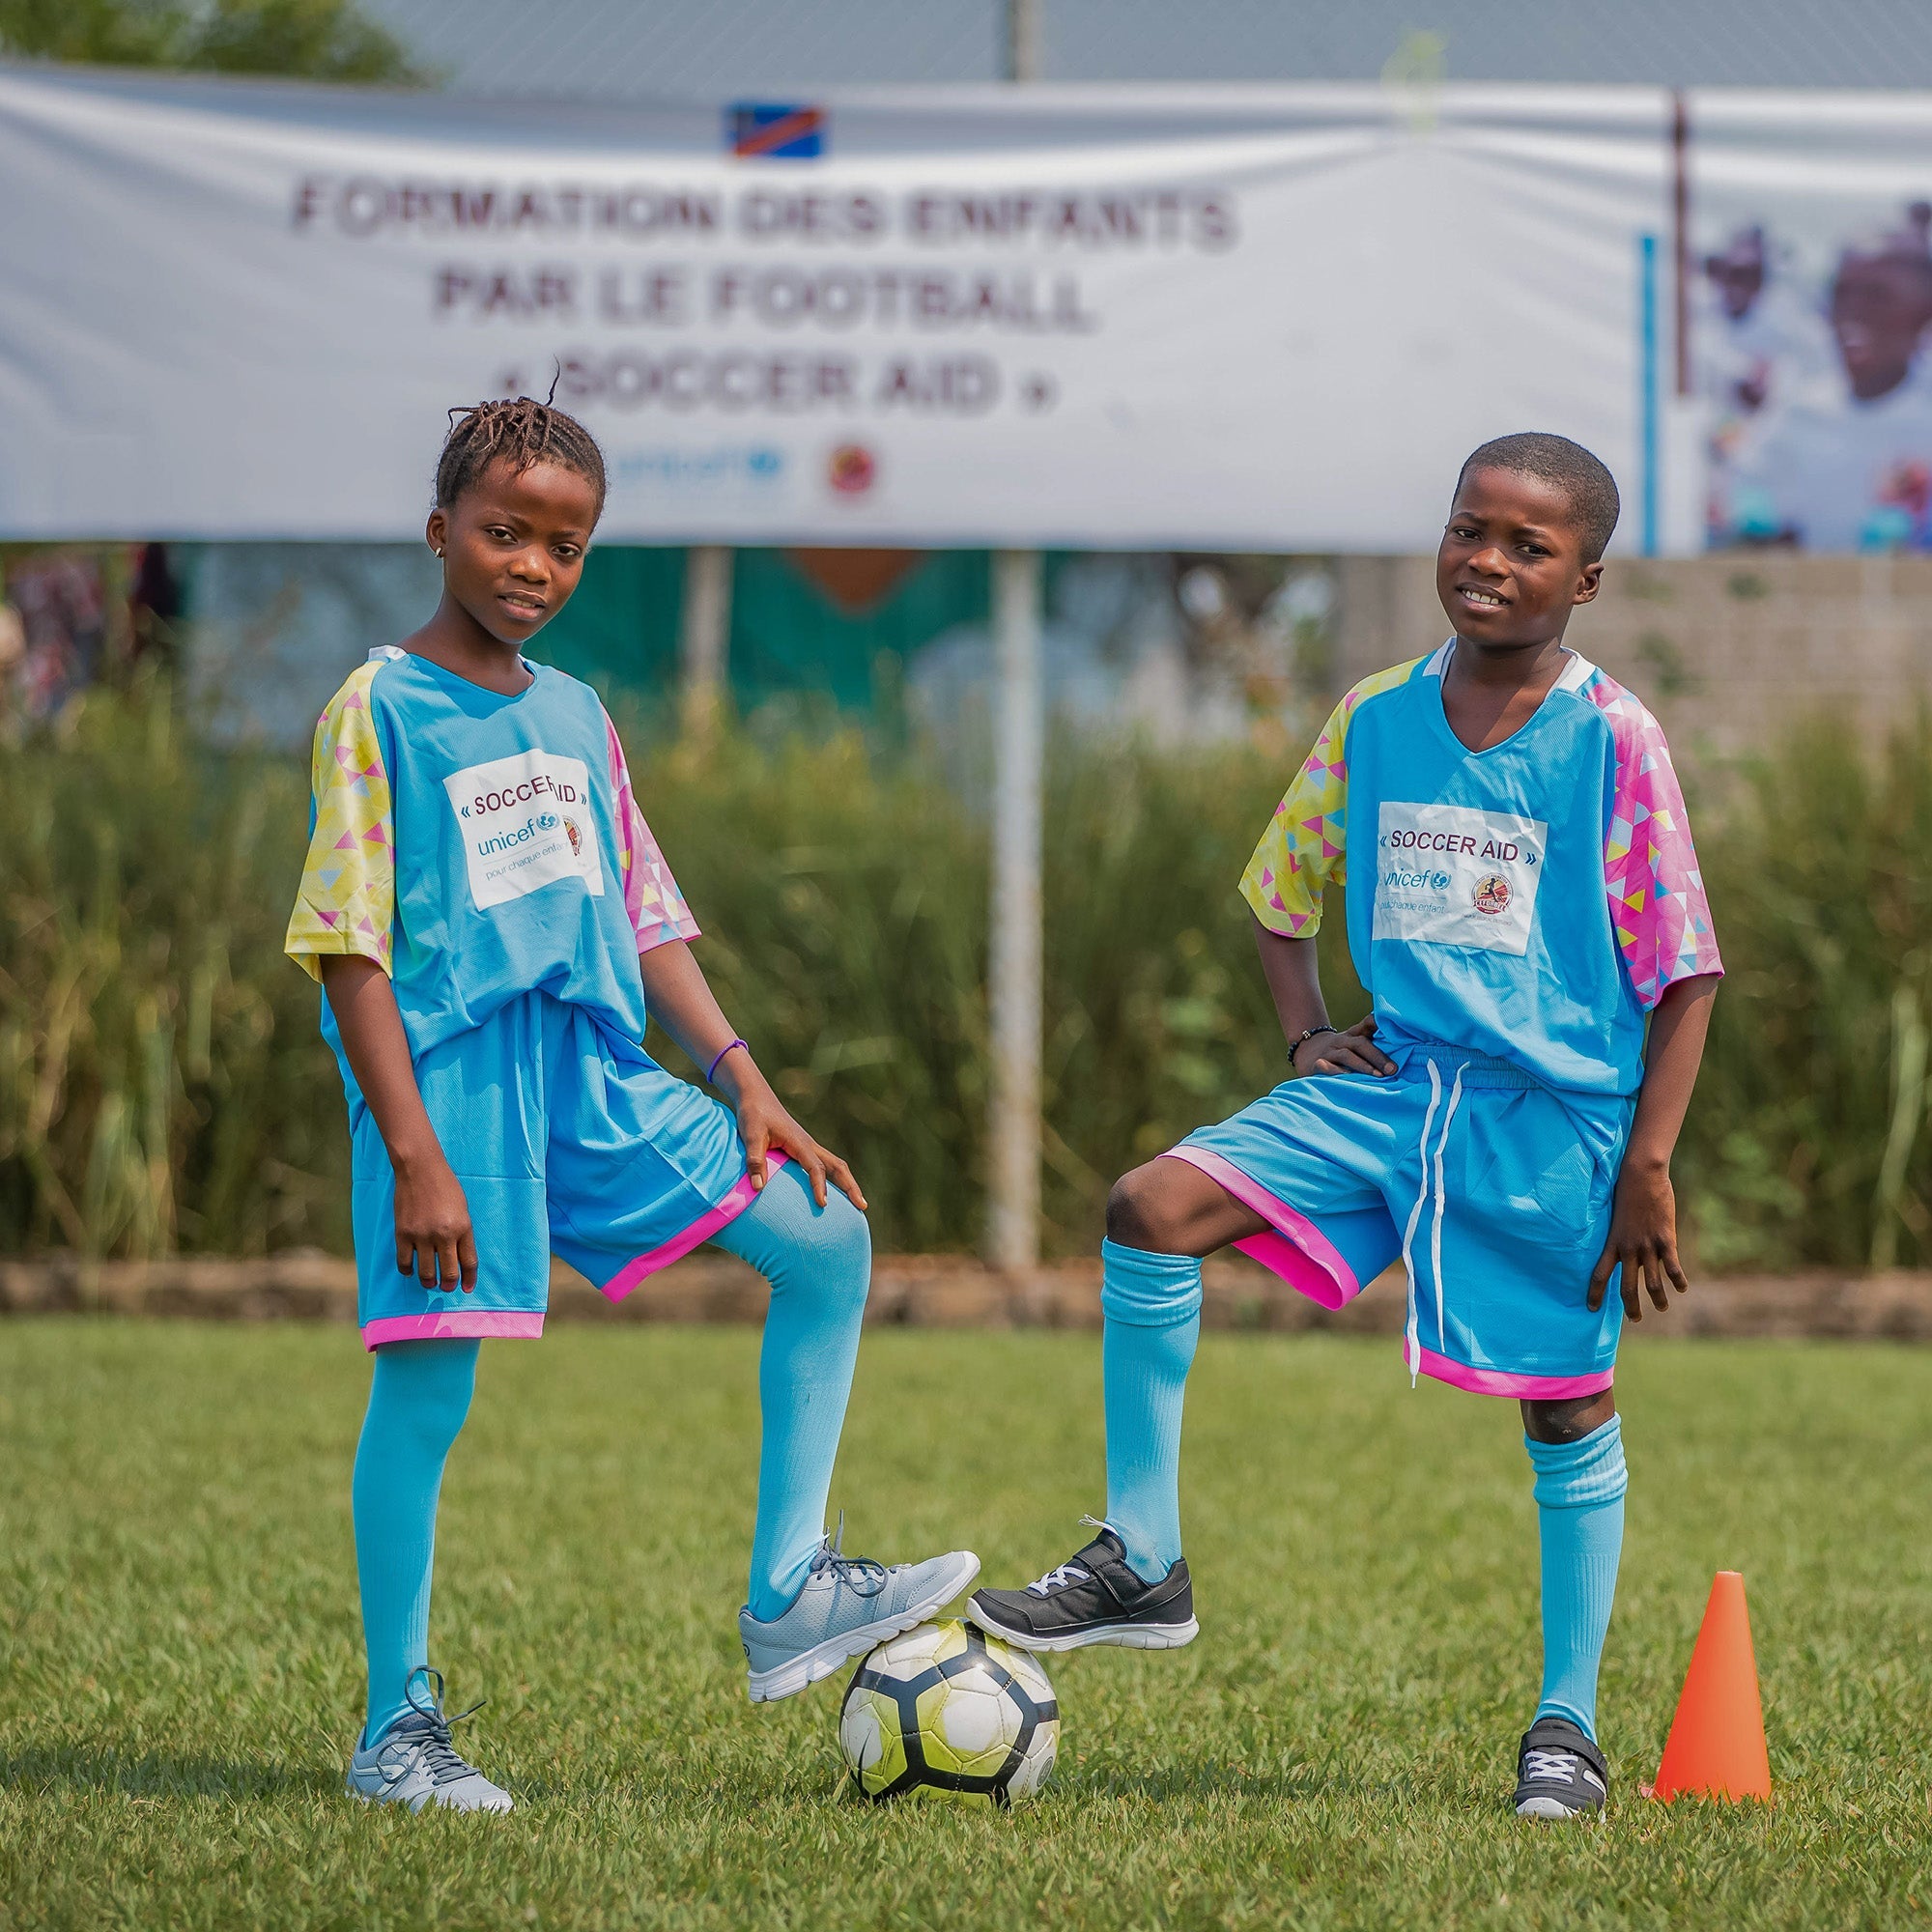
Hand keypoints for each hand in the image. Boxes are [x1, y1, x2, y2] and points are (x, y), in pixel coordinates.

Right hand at [391, 1145, 477, 1292]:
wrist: (420, 1169)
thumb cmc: (445, 1186)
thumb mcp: (462, 1209)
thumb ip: (461, 1232)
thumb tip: (456, 1257)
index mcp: (463, 1227)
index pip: (468, 1262)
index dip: (469, 1279)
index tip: (466, 1289)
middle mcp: (444, 1235)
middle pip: (448, 1272)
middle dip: (448, 1284)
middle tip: (446, 1288)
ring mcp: (422, 1235)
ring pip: (426, 1272)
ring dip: (428, 1281)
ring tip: (429, 1283)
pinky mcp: (403, 1234)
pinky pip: (404, 1262)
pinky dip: (407, 1270)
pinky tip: (410, 1270)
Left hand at [721, 1057, 866, 1210]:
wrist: (756, 1096)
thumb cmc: (753, 1114)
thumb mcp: (750, 1135)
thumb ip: (754, 1160)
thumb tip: (758, 1188)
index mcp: (800, 1142)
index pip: (816, 1167)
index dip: (820, 1186)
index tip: (823, 1204)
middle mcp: (809, 1144)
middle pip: (838, 1166)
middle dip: (851, 1186)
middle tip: (862, 1206)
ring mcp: (808, 1146)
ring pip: (835, 1165)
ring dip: (847, 1183)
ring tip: (857, 1204)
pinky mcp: (803, 1148)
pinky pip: (824, 1165)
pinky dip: (834, 1179)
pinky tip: (833, 1192)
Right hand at [1292, 1014, 1395, 1077]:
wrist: (1305, 1052)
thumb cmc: (1339, 1051)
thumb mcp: (1353, 1042)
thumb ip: (1372, 1042)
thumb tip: (1399, 1044)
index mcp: (1352, 1035)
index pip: (1366, 1026)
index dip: (1378, 1024)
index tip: (1393, 1026)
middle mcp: (1341, 1041)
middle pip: (1360, 1044)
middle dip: (1377, 1056)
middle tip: (1393, 1069)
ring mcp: (1328, 1052)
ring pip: (1346, 1056)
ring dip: (1363, 1065)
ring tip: (1377, 1076)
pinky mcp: (1316, 1064)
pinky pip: (1326, 1067)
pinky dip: (1336, 1072)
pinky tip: (1346, 1078)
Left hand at [1587, 1156, 1687, 1319]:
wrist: (1641, 1175)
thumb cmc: (1626, 1192)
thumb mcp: (1615, 1217)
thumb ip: (1619, 1236)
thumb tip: (1623, 1250)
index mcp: (1612, 1243)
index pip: (1598, 1274)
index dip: (1594, 1293)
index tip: (1591, 1308)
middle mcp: (1627, 1249)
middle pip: (1626, 1287)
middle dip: (1631, 1307)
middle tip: (1635, 1319)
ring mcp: (1647, 1245)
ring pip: (1652, 1282)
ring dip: (1658, 1298)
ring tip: (1662, 1307)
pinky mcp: (1665, 1239)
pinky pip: (1672, 1267)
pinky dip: (1678, 1280)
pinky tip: (1682, 1287)